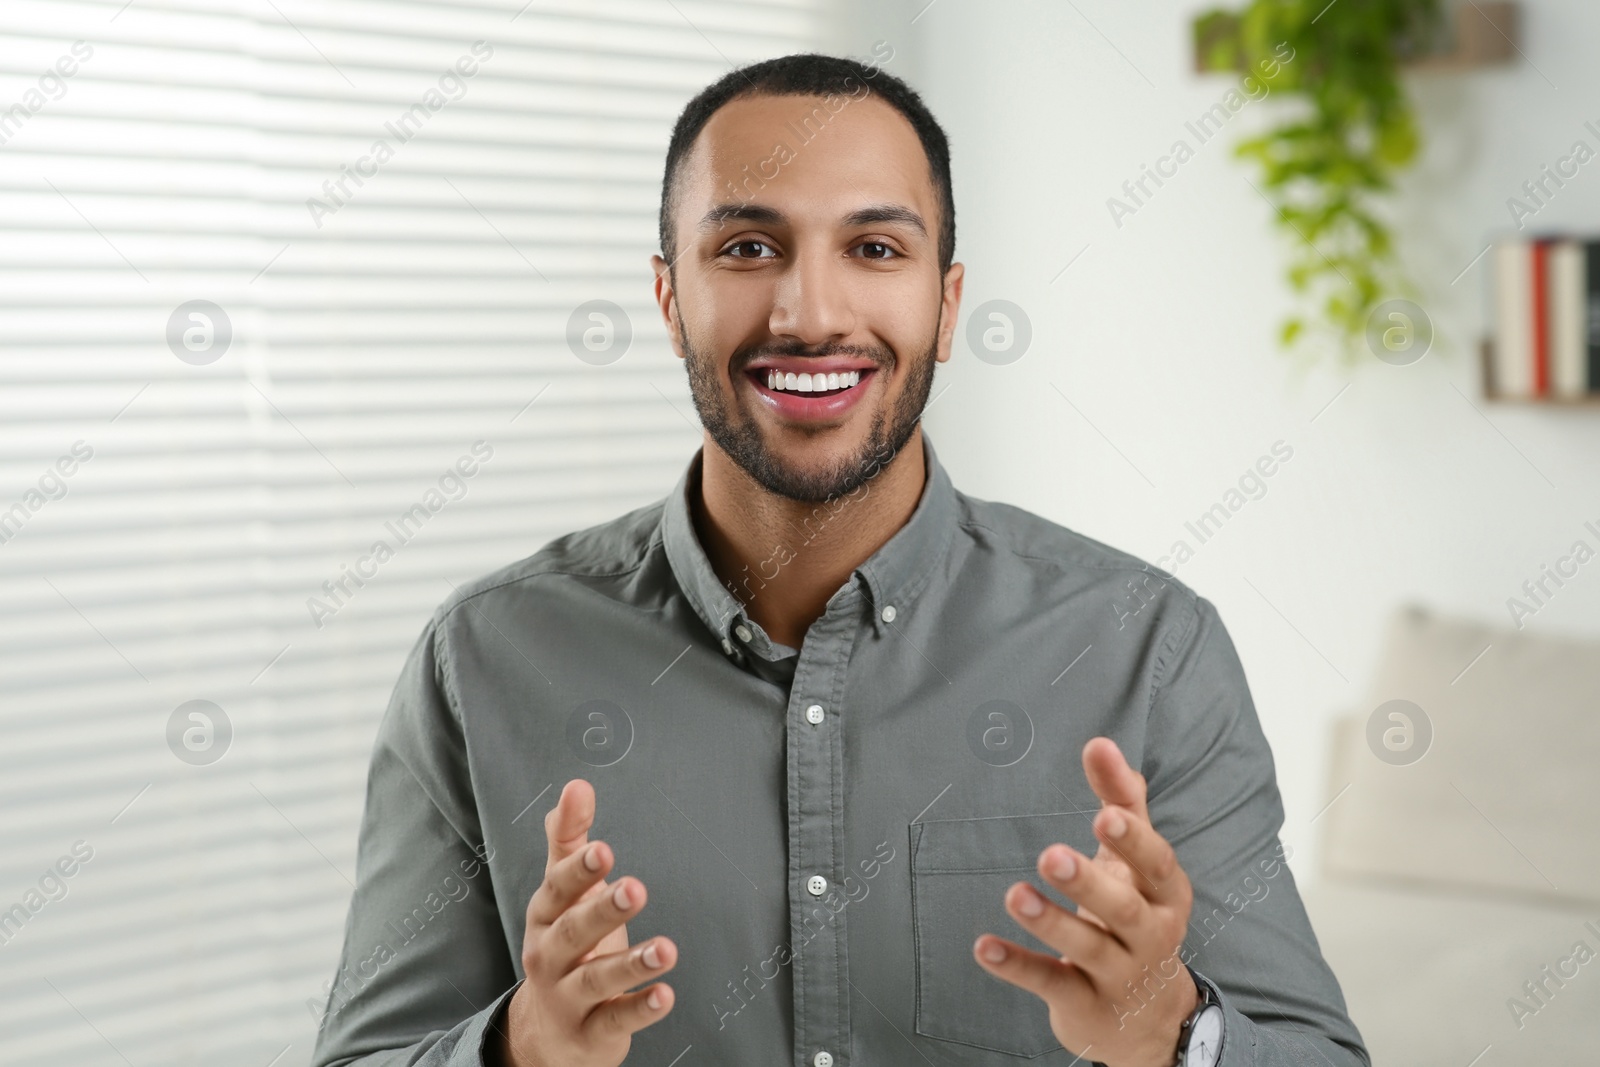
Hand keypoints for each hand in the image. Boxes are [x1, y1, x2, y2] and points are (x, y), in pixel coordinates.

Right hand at [494, 780, 676, 1066]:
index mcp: (545, 917)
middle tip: (636, 888)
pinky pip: (614, 1020)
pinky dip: (639, 1008)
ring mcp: (568, 997)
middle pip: (574, 932)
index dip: (579, 871)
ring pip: (596, 979)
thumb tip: (576, 787)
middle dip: (603, 910)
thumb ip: (569, 840)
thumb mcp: (563, 895)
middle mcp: (550, 956)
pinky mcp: (590, 1032)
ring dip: (630, 963)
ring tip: (666, 949)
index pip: (557, 890)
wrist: (545, 1032)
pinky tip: (666, 994)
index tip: (604, 849)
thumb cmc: (564, 947)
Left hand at [973, 738, 1197, 1066]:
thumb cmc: (1138, 915)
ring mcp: (1118, 973)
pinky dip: (1018, 965)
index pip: (1155, 864)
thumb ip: (1122, 800)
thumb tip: (1100, 742)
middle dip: (1089, 882)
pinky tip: (984, 947)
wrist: (1150, 1017)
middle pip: (1122, 910)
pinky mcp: (1084, 1002)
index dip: (1132, 841)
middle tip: (1051, 855)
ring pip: (1087, 947)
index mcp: (1165, 894)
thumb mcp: (1136, 861)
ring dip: (1051, 922)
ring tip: (1016, 895)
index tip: (1103, 815)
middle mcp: (1150, 935)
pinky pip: (1050, 982)